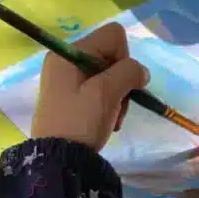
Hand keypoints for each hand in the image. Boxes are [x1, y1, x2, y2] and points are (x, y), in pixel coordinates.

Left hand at [32, 23, 148, 151]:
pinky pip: (98, 89)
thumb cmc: (80, 122)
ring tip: (111, 118)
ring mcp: (66, 79)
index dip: (124, 58)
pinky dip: (108, 103)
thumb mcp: (106, 93)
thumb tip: (141, 72)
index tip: (118, 84)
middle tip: (117, 106)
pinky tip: (105, 120)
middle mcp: (65, 60)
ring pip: (108, 74)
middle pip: (111, 56)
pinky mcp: (70, 96)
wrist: (57, 161)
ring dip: (117, 96)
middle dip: (121, 81)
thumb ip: (128, 73)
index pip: (113, 36)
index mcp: (68, 53)